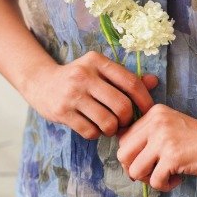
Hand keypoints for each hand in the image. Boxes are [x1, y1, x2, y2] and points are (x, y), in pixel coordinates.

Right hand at [24, 50, 158, 138]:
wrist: (41, 82)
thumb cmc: (79, 78)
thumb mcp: (100, 71)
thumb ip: (126, 77)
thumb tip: (154, 81)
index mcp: (97, 61)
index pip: (131, 82)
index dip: (144, 100)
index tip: (147, 110)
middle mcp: (84, 75)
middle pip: (121, 105)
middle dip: (127, 118)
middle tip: (124, 121)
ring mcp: (72, 94)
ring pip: (107, 121)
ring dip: (112, 129)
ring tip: (109, 125)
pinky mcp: (62, 112)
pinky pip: (90, 132)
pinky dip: (96, 134)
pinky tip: (93, 127)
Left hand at [115, 104, 196, 191]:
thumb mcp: (170, 128)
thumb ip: (148, 136)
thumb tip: (123, 159)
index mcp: (154, 113)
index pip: (123, 139)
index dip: (133, 156)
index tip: (150, 162)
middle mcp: (156, 122)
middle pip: (123, 154)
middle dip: (135, 169)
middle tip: (154, 172)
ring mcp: (164, 138)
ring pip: (135, 170)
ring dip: (149, 180)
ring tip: (166, 176)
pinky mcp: (173, 156)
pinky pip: (155, 181)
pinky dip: (165, 186)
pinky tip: (178, 179)